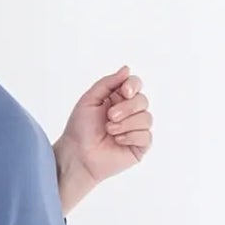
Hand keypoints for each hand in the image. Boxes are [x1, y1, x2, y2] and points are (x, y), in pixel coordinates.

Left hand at [55, 64, 153, 204]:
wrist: (77, 154)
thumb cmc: (80, 129)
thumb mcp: (90, 99)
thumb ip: (108, 82)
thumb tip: (127, 69)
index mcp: (118, 99)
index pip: (136, 85)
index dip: (133, 86)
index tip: (124, 92)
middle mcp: (129, 113)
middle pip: (143, 100)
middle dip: (127, 108)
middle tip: (110, 116)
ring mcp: (135, 130)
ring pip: (147, 118)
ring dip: (126, 124)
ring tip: (110, 131)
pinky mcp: (139, 146)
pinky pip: (146, 136)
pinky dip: (131, 136)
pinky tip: (117, 141)